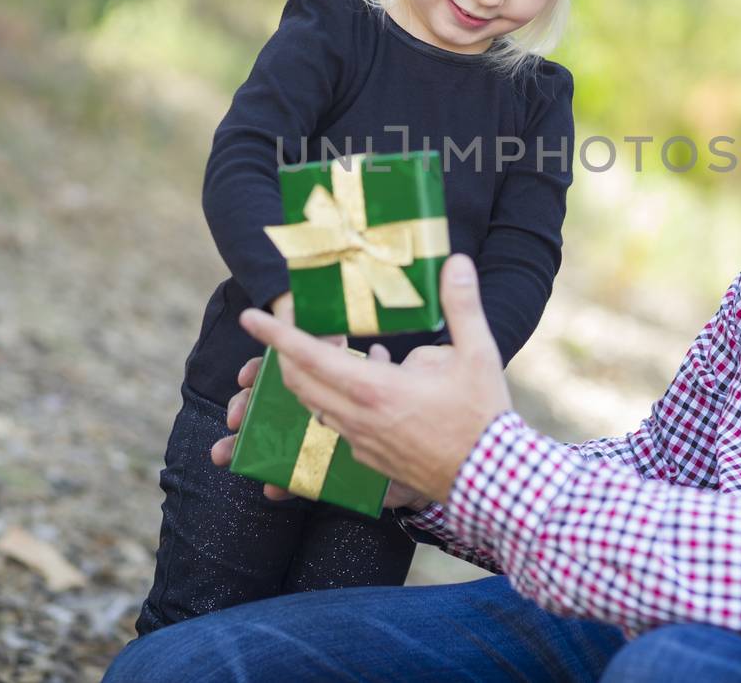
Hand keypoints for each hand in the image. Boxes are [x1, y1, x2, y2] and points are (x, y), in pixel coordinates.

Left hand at [235, 254, 510, 502]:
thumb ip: (462, 304)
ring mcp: (360, 444)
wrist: (490, 480)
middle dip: (286, 353)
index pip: (308, 358)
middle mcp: (357, 418)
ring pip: (316, 405)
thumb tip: (457, 261)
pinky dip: (339, 400)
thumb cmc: (481, 418)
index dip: (275, 335)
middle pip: (299, 382)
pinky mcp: (369, 461)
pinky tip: (372, 382)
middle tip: (293, 328)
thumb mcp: (477, 354)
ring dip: (314, 378)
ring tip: (342, 351)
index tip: (250, 317)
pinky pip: (338, 425)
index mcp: (373, 390)